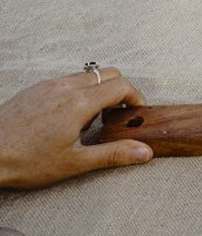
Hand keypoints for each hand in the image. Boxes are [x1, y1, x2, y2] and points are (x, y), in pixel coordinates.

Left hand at [0, 69, 151, 188]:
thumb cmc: (24, 160)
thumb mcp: (75, 162)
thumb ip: (113, 154)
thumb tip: (144, 151)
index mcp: (79, 103)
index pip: (121, 85)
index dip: (136, 98)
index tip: (135, 113)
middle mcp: (65, 87)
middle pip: (107, 74)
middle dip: (120, 90)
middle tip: (117, 115)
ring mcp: (48, 86)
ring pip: (86, 75)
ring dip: (98, 90)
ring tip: (91, 120)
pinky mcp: (34, 90)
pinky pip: (66, 80)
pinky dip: (78, 91)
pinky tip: (67, 117)